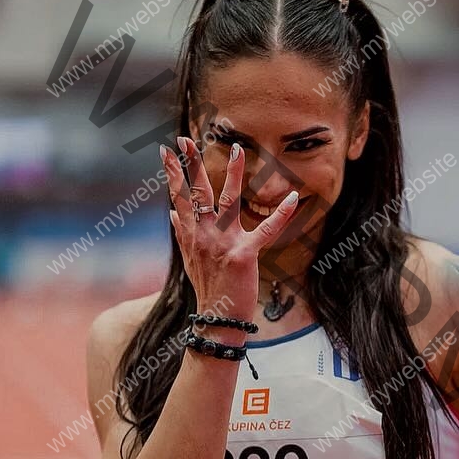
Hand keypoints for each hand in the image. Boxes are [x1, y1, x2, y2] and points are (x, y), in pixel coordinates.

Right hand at [160, 137, 298, 321]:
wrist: (218, 320)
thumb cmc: (208, 289)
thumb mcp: (189, 260)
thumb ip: (181, 234)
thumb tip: (172, 214)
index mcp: (190, 235)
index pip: (178, 197)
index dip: (172, 173)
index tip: (166, 151)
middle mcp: (203, 235)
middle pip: (196, 193)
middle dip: (190, 164)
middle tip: (184, 139)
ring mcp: (223, 243)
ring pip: (227, 202)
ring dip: (234, 174)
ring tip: (237, 150)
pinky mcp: (244, 254)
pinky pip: (266, 230)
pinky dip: (281, 214)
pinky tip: (293, 197)